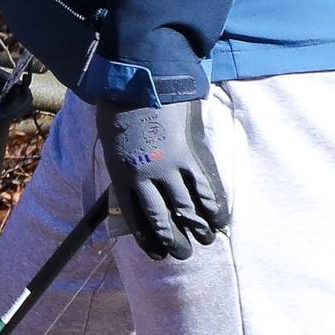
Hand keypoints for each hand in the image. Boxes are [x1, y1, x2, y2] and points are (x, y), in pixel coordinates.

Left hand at [95, 97, 229, 259]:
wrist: (139, 80)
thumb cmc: (120, 109)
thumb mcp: (115, 145)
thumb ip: (129, 169)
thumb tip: (144, 190)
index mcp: (122, 176)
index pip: (136, 219)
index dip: (149, 240)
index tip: (158, 254)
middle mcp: (145, 178)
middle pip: (162, 220)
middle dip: (175, 242)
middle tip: (184, 253)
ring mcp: (170, 168)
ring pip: (186, 209)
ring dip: (197, 229)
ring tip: (206, 240)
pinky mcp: (191, 155)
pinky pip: (206, 188)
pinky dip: (214, 207)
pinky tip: (219, 221)